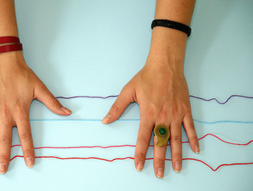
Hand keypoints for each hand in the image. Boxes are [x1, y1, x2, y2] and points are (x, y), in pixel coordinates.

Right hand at [0, 51, 70, 173]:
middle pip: (5, 139)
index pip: (25, 136)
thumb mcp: (40, 88)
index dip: (27, 150)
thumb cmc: (22, 75)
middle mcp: (6, 114)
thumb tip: (67, 112)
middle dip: (4, 156)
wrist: (4, 62)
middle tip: (2, 170)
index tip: (29, 163)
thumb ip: (52, 103)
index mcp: (20, 112)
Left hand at [102, 57, 198, 177]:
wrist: (165, 65)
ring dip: (177, 155)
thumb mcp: (128, 91)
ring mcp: (176, 114)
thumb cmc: (146, 77)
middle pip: (160, 143)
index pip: (143, 138)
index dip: (140, 153)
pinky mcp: (185, 110)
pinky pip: (190, 127)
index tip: (139, 165)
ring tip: (177, 168)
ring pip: (176, 139)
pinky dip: (193, 139)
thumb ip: (117, 108)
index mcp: (148, 114)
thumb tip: (105, 120)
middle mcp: (163, 117)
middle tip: (159, 174)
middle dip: (159, 160)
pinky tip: (195, 150)